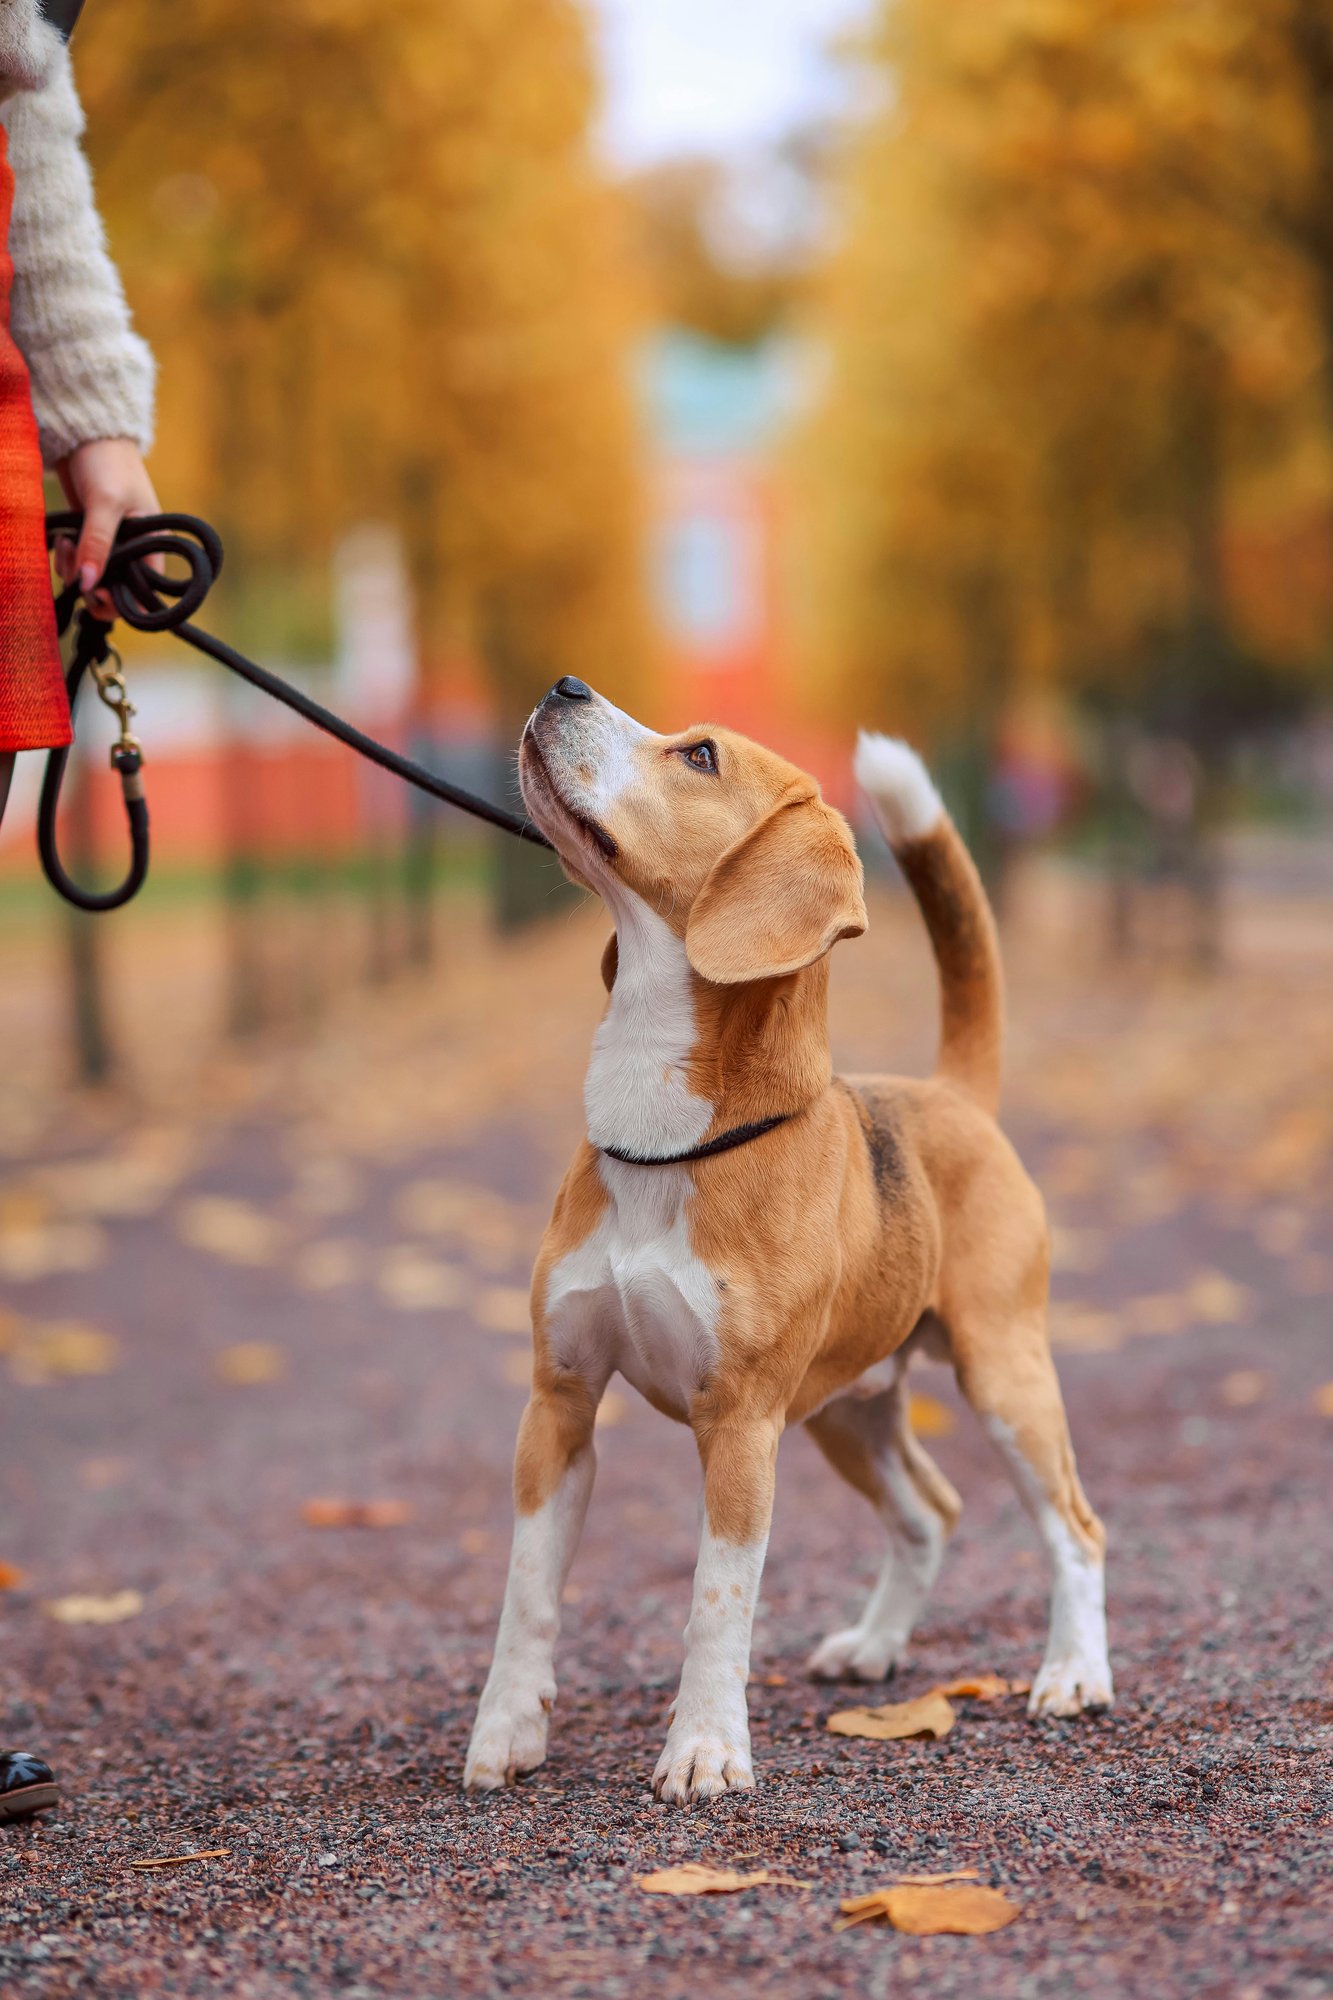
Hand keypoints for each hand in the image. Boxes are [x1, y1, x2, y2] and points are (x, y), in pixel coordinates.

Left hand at [54, 438, 160, 621]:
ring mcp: (110, 544)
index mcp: (152, 547)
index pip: (144, 594)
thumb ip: (97, 544)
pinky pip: (78, 562)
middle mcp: (133, 551)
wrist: (86, 433)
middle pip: (115, 591)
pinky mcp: (89, 537)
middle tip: (76, 571)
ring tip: (66, 545)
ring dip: (73, 571)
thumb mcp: (105, 504)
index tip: (95, 591)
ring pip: (92, 578)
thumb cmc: (108, 463)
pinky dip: (67, 559)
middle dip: (91, 587)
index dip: (121, 601)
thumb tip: (87, 584)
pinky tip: (63, 540)